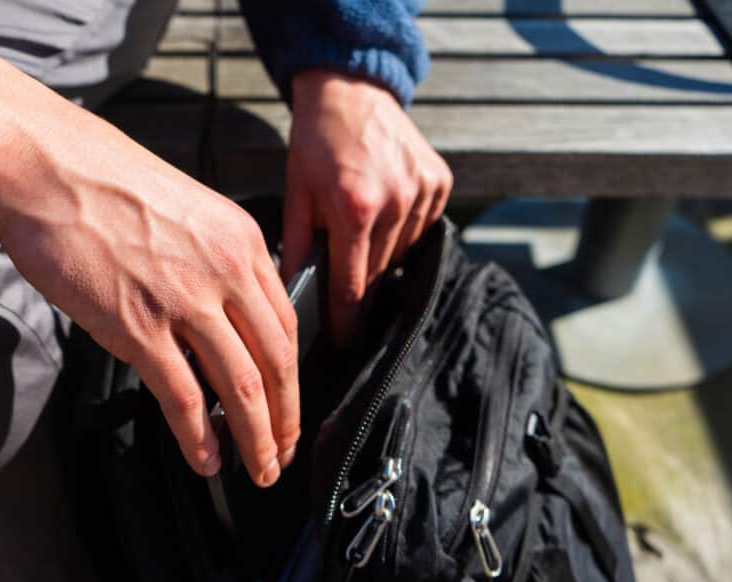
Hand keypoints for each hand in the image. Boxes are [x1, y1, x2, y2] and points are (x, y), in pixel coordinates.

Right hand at [0, 0, 298, 486]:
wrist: (43, 164)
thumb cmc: (103, 180)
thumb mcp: (187, 209)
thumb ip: (216, 258)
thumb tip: (222, 310)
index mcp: (243, 242)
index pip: (287, 325)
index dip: (292, 377)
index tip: (289, 404)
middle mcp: (226, 272)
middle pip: (277, 364)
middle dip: (286, 419)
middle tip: (285, 451)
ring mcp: (184, 300)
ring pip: (242, 388)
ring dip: (255, 439)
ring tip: (259, 468)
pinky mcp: (138, 326)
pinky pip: (183, 397)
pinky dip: (198, 437)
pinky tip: (204, 459)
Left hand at [283, 70, 452, 342]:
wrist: (350, 89)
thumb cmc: (315, 142)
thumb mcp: (296, 192)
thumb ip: (298, 246)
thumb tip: (292, 295)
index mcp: (355, 208)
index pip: (354, 285)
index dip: (348, 320)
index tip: (345, 343)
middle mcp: (395, 202)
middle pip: (379, 273)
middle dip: (359, 284)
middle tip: (342, 285)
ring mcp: (422, 191)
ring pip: (402, 254)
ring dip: (381, 255)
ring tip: (360, 231)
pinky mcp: (439, 181)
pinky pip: (422, 229)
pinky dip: (403, 231)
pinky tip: (384, 211)